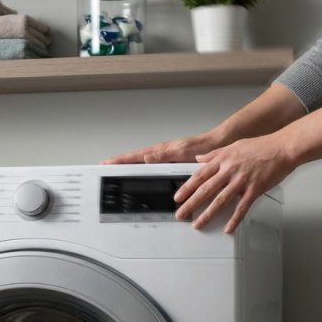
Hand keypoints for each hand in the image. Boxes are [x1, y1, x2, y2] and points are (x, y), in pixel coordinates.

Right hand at [100, 131, 226, 164]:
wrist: (217, 145)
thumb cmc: (202, 147)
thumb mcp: (181, 152)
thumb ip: (163, 155)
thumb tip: (145, 158)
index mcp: (160, 151)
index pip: (134, 156)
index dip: (120, 160)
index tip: (106, 163)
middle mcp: (160, 154)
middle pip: (134, 159)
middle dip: (119, 163)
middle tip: (105, 167)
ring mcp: (164, 158)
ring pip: (141, 163)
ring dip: (129, 167)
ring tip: (116, 172)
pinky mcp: (170, 163)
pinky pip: (152, 167)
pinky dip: (142, 170)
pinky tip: (141, 176)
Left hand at [174, 134, 295, 232]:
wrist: (282, 148)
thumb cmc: (261, 146)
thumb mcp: (233, 145)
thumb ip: (214, 154)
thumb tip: (199, 158)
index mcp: (223, 159)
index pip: (200, 175)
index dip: (187, 187)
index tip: (178, 197)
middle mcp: (230, 170)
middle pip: (206, 189)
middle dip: (191, 203)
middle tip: (181, 214)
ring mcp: (242, 181)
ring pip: (220, 200)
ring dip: (207, 214)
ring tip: (198, 224)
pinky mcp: (255, 189)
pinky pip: (242, 207)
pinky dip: (234, 219)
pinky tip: (228, 228)